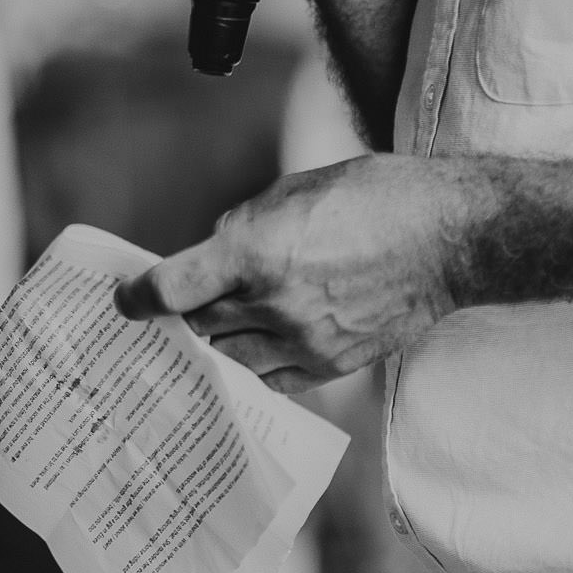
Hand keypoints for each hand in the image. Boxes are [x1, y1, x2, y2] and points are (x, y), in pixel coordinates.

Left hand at [114, 155, 485, 392]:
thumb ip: (241, 230)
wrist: (447, 238)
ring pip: (231, 357)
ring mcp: (304, 341)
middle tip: (189, 303)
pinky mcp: (333, 365)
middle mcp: (273, 303)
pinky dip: (258, 363)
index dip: (139, 297)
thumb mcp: (290, 192)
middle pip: (200, 324)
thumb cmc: (370, 198)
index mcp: (254, 251)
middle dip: (190, 311)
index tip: (125, 301)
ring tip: (229, 321)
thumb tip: (211, 261)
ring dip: (222, 339)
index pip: (172, 288)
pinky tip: (262, 344)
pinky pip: (272, 379)